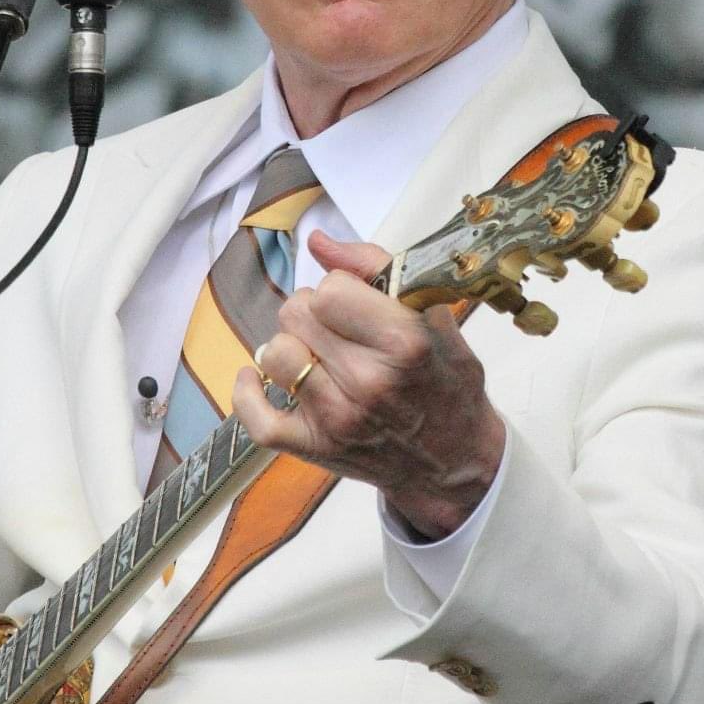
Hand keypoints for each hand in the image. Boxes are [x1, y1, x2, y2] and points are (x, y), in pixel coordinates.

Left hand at [233, 231, 505, 538]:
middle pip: (296, 313)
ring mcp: (338, 418)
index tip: (356, 303)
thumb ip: (376, 269)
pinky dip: (247, 393)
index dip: (340, 289)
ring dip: (289, 347)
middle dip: (312, 312)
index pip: (331, 289)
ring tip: (314, 355)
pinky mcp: (315, 447)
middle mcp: (370, 382)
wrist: (455, 461)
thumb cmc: (446, 383)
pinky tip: (257, 377)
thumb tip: (318, 242)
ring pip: (273, 353)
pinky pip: (255, 417)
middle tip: (337, 330)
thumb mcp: (433, 318)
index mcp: (406, 344)